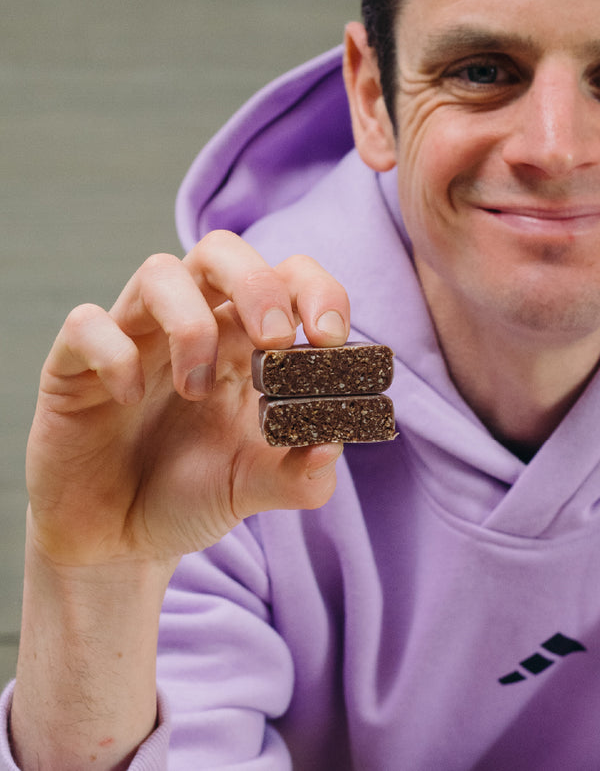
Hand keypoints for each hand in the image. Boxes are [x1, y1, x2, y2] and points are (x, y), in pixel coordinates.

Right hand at [25, 229, 351, 571]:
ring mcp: (134, 336)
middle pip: (223, 251)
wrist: (116, 541)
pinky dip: (114, 354)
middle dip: (257, 283)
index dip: (316, 291)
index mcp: (246, 338)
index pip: (287, 275)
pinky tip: (127, 399)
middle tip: (273, 339)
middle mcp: (193, 322)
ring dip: (189, 324)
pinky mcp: (76, 365)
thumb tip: (332, 445)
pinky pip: (87, 323)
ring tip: (196, 390)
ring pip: (159, 271)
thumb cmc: (193, 493)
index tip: (330, 337)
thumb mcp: (255, 488)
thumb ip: (301, 474)